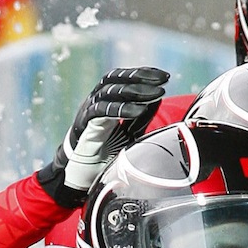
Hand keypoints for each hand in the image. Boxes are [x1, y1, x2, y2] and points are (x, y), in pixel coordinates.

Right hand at [37, 67, 168, 207]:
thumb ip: (142, 117)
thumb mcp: (130, 132)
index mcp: (106, 99)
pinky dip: (122, 109)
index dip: (142, 73)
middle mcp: (95, 100)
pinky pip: (102, 111)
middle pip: (117, 79)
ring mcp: (89, 110)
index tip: (164, 76)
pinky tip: (139, 110)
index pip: (123, 78)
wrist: (84, 174)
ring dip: (135, 90)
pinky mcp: (85, 124)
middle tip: (163, 80)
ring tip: (156, 93)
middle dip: (141, 78)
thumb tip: (158, 97)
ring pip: (110, 91)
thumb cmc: (106, 153)